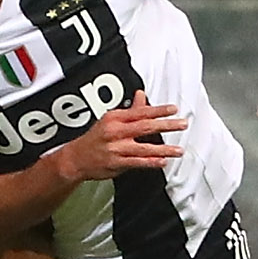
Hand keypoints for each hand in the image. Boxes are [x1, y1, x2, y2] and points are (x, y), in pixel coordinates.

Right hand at [41, 95, 184, 182]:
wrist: (75, 159)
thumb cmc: (95, 139)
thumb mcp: (110, 120)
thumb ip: (130, 110)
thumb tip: (141, 95)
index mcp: (115, 118)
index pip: (140, 112)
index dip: (158, 110)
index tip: (174, 109)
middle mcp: (115, 132)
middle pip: (145, 127)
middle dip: (166, 125)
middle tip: (182, 124)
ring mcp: (115, 148)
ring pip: (144, 147)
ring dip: (163, 149)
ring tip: (178, 150)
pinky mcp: (115, 163)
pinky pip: (136, 162)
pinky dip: (150, 162)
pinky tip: (162, 162)